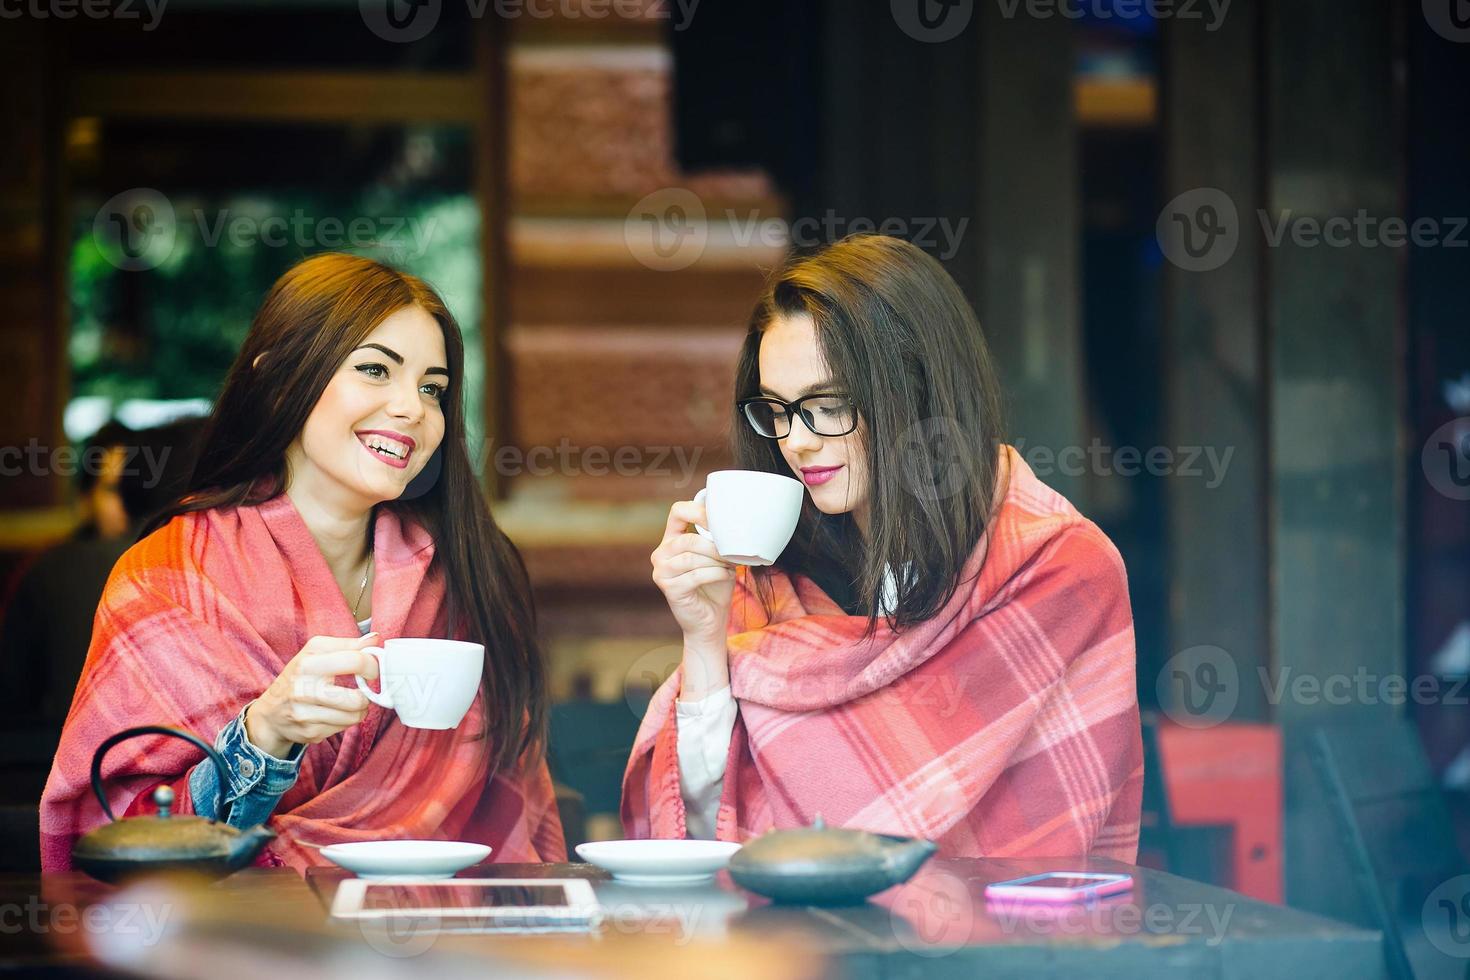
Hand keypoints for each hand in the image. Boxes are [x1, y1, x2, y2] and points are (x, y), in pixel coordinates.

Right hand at [244, 633, 381, 758]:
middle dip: (366, 696)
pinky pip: (343, 728)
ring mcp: (305, 713)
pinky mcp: (309, 732)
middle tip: (362, 691)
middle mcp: (304, 689)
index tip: (371, 671)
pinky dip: (345, 721)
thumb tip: (374, 639)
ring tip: (350, 703)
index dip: (372, 666)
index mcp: (308, 662)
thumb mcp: (316, 653)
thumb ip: (347, 645)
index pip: (355, 661)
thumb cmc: (298, 677)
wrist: (270, 713)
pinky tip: (335, 714)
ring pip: (354, 716)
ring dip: (359, 710)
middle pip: (357, 698)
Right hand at [651, 500, 735, 698]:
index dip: (699, 511)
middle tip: (733, 553)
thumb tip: (732, 521)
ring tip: (730, 565)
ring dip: (717, 560)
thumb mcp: (717, 556)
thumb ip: (716, 539)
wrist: (710, 621)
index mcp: (671, 540)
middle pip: (688, 539)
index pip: (678, 511)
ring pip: (692, 557)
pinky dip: (716, 573)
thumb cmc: (715, 585)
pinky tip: (726, 575)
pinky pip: (696, 574)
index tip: (721, 521)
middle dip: (715, 546)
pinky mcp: (669, 588)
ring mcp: (661, 571)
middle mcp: (661, 554)